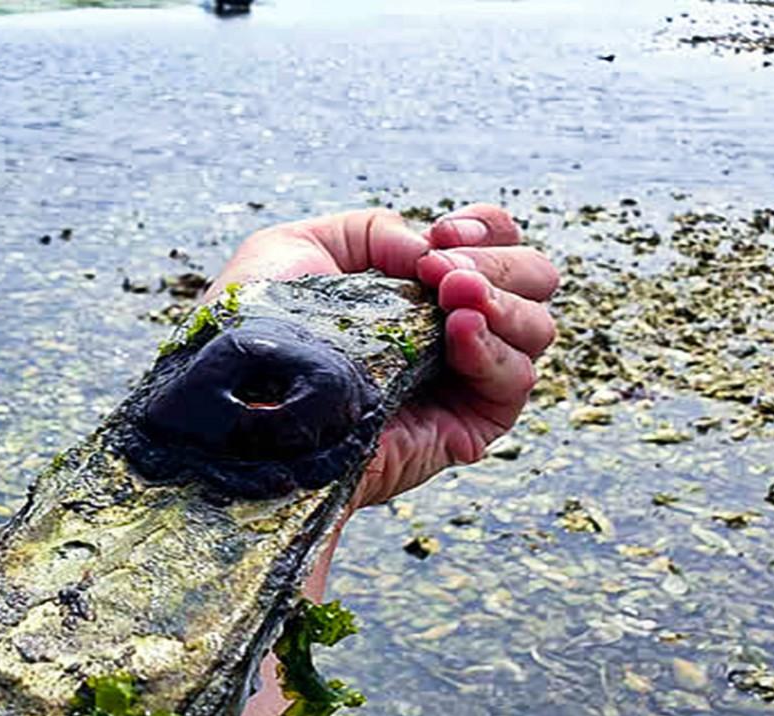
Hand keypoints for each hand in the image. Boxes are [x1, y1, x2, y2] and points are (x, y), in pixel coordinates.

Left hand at [203, 204, 558, 511]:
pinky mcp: (465, 428)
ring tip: (449, 296)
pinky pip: (516, 381)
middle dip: (496, 262)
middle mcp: (450, 331)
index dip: (486, 229)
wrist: (236, 407)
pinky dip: (493, 348)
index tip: (442, 236)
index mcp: (417, 288)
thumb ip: (373, 231)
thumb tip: (433, 253)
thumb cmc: (253, 333)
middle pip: (533, 279)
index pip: (496, 245)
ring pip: (537, 327)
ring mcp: (462, 381)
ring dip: (501, 299)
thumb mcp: (298, 248)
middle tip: (441, 270)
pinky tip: (455, 333)